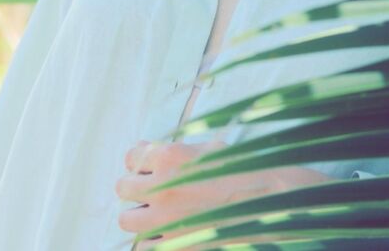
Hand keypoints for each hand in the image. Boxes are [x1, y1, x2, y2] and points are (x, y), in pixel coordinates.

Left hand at [116, 138, 314, 248]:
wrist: (266, 201)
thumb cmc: (241, 169)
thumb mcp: (207, 148)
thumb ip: (174, 150)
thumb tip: (146, 151)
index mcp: (170, 156)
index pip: (131, 157)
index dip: (138, 162)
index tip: (145, 167)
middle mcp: (162, 186)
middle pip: (122, 187)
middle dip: (134, 187)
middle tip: (148, 191)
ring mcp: (165, 218)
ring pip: (127, 219)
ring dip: (139, 215)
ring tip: (155, 214)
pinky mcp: (173, 245)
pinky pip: (143, 246)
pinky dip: (152, 240)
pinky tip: (167, 232)